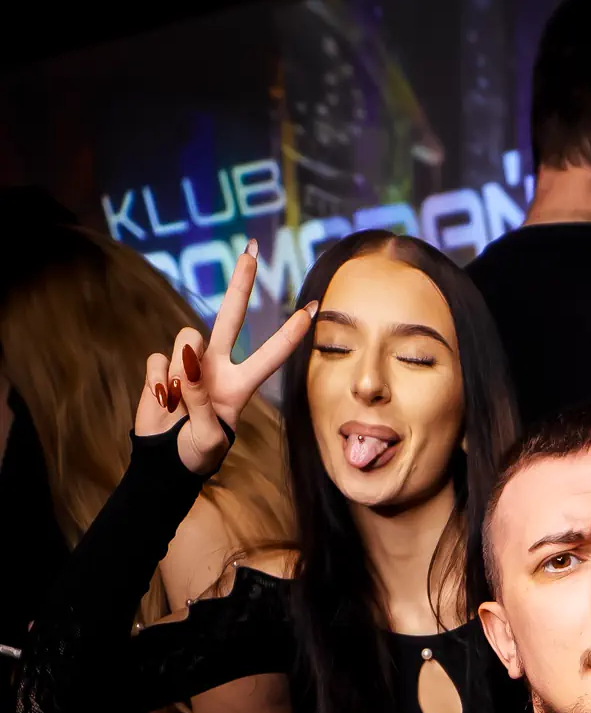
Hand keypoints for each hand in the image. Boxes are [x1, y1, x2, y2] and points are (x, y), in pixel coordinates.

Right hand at [134, 243, 318, 476]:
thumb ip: (201, 401)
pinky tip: (161, 401)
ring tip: (178, 404)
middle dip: (240, 283)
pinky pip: (157, 361)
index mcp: (238, 386)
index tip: (312, 310)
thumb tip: (186, 359)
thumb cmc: (197, 455)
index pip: (270, 355)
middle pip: (230, 317)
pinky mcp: (160, 367)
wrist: (164, 462)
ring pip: (185, 341)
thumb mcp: (209, 438)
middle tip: (252, 250)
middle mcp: (216, 367)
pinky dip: (157, 383)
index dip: (291, 334)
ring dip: (179, 372)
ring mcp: (187, 365)